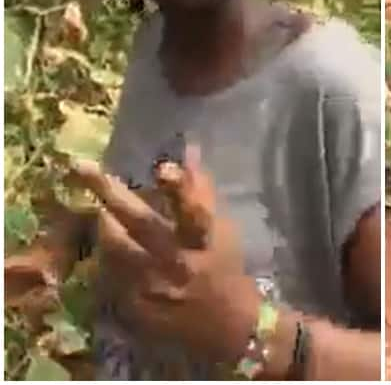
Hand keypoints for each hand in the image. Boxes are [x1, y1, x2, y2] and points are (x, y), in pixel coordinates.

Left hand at [70, 147, 259, 363]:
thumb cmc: (224, 267)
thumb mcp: (220, 230)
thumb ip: (201, 191)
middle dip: (110, 193)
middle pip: (139, 223)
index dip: (180, 188)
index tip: (164, 167)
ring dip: (106, 225)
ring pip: (114, 246)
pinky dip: (110, 259)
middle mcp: (176, 262)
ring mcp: (151, 286)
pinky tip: (116, 256)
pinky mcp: (134, 306)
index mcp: (203, 241)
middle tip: (82, 168)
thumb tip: (189, 148)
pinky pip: (109, 273)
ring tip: (105, 216)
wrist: (226, 325)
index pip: (194, 210)